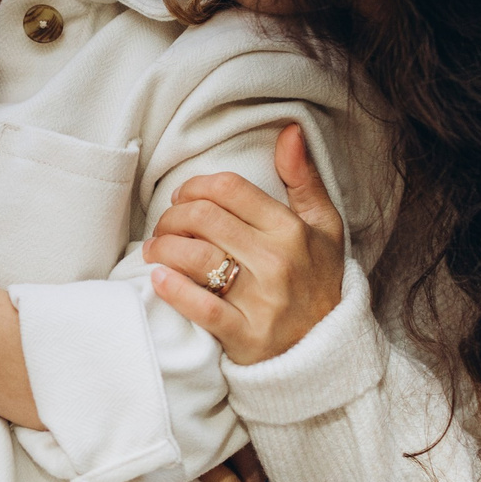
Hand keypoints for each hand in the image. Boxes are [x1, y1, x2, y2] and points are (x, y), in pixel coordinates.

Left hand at [144, 125, 345, 364]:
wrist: (326, 350)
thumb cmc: (319, 280)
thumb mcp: (324, 227)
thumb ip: (304, 179)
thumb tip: (289, 131)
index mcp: (291, 230)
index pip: (228, 189)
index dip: (195, 186)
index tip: (184, 197)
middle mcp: (276, 261)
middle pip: (203, 218)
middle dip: (172, 217)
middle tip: (164, 225)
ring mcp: (261, 300)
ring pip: (195, 258)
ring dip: (162, 248)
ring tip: (154, 249)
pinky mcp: (245, 336)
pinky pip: (201, 308)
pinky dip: (173, 290)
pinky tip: (158, 278)